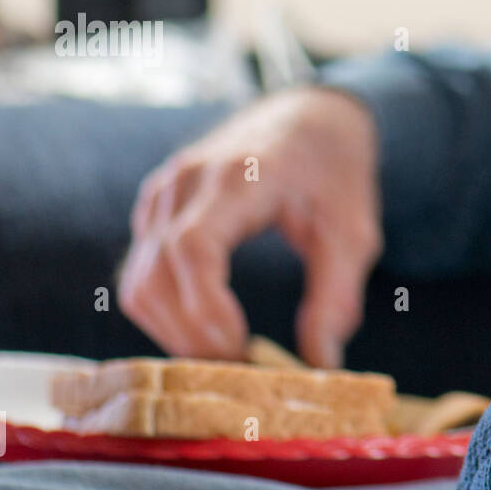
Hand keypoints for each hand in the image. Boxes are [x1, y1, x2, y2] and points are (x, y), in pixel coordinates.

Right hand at [118, 88, 381, 365]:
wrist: (308, 117)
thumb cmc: (333, 171)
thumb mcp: (353, 230)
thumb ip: (337, 295)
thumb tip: (320, 365)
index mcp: (236, 177)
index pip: (191, 247)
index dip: (205, 307)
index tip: (241, 348)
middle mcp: (184, 183)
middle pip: (154, 275)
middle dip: (191, 337)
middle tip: (241, 373)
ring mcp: (161, 196)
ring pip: (137, 283)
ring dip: (174, 333)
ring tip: (229, 359)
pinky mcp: (154, 213)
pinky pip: (139, 276)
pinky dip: (166, 315)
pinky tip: (209, 334)